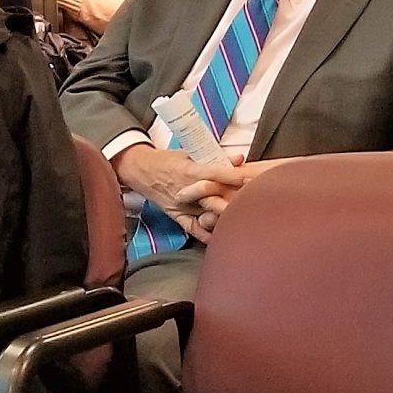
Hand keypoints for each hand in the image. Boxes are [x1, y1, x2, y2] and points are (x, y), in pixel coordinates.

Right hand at [112, 145, 243, 241]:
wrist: (142, 171)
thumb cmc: (168, 161)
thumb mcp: (189, 154)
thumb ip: (215, 158)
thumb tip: (239, 159)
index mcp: (188, 171)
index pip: (214, 174)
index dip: (232, 177)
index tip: (250, 180)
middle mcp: (186, 190)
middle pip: (211, 198)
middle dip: (230, 201)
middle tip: (251, 203)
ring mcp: (181, 205)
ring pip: (205, 214)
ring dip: (222, 217)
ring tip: (242, 220)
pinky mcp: (177, 215)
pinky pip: (193, 228)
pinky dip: (206, 235)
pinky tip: (221, 238)